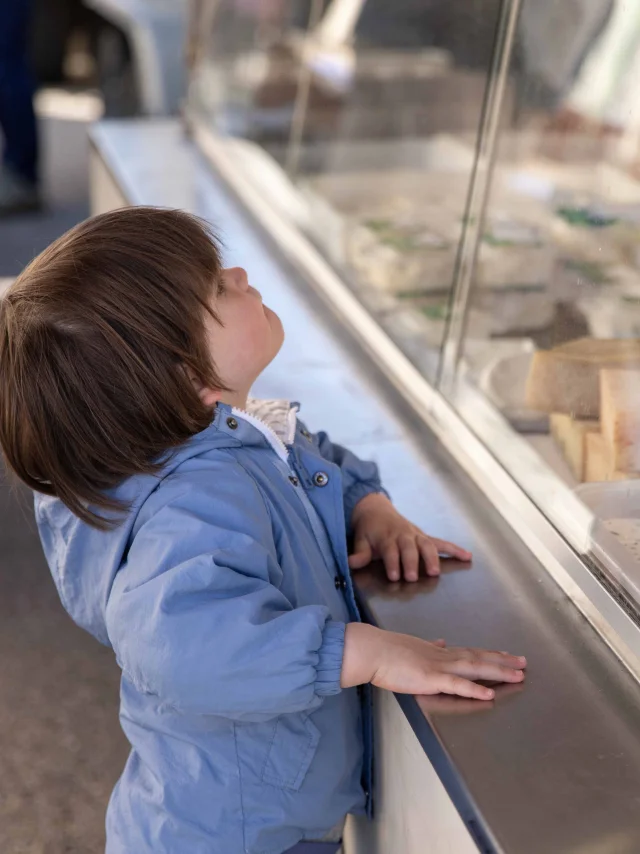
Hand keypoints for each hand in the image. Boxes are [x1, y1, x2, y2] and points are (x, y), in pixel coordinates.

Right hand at [341, 624, 525, 700]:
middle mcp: (443, 656)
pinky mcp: (431, 678)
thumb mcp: (412, 645)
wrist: (372, 650)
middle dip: (503, 661)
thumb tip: (440, 642)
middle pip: (479, 657)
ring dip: (498, 671)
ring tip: (518, 675)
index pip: (469, 651)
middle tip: (524, 663)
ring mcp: (439, 666)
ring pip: (475, 668)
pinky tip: (490, 694)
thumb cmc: (386, 650)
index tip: (506, 654)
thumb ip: (428, 646)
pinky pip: (457, 685)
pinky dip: (475, 689)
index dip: (490, 653)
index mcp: (438, 651)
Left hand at [349, 493, 470, 580]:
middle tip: (414, 577)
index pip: (391, 551)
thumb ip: (359, 553)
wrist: (375, 508)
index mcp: (386, 536)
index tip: (395, 576)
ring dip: (432, 558)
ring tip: (435, 572)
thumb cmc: (368, 529)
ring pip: (426, 545)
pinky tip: (467, 556)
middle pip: (410, 548)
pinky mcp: (424, 536)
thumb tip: (350, 563)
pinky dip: (454, 549)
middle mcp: (403, 535)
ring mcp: (416, 535)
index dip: (393, 563)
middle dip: (412, 562)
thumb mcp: (360, 539)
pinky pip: (441, 542)